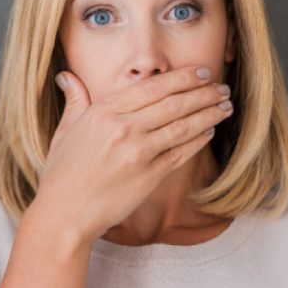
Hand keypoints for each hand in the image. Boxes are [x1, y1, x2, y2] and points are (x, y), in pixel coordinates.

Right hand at [32, 65, 233, 245]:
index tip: (200, 72)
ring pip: (182, 126)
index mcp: (104, 111)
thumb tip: (66, 76)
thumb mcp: (64, 130)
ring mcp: (137, 153)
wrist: (64, 214)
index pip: (152, 87)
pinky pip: (179, 154)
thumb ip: (75, 100)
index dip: (181, 78)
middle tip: (222, 87)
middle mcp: (123, 128)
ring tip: (225, 106)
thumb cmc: (61, 173)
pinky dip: (197, 141)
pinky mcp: (148, 177)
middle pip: (173, 103)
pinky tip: (209, 133)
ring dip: (208, 114)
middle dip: (203, 92)